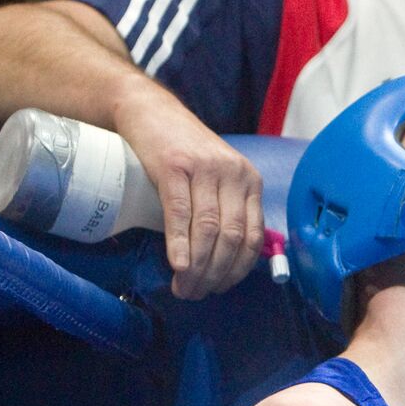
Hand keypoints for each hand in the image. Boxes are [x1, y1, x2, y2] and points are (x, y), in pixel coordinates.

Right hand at [116, 88, 263, 299]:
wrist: (150, 112)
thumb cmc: (183, 152)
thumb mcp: (216, 178)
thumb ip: (225, 211)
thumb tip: (224, 263)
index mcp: (250, 181)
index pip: (254, 236)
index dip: (238, 270)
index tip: (220, 288)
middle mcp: (234, 174)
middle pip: (232, 237)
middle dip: (215, 274)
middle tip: (195, 293)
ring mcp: (206, 168)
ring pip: (210, 229)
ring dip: (197, 266)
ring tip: (183, 286)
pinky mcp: (175, 166)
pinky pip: (182, 213)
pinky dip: (180, 244)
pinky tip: (177, 264)